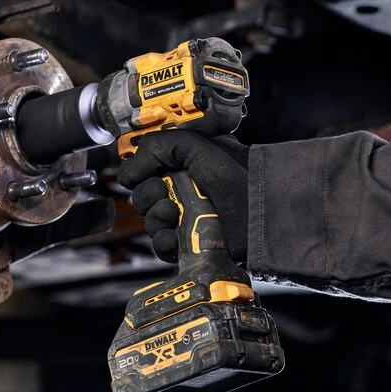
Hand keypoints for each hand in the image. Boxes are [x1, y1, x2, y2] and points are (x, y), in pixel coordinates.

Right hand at [116, 132, 249, 263]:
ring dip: (155, 218)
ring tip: (174, 215)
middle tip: (164, 193)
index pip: (144, 170)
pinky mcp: (189, 244)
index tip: (145, 172)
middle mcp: (182, 191)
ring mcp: (185, 218)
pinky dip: (163, 242)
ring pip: (149, 221)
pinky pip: (161, 246)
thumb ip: (159, 146)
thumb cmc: (238, 176)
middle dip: (147, 195)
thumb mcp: (198, 145)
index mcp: (183, 166)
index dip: (139, 172)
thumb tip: (129, 168)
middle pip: (142, 196)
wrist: (261, 214)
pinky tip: (173, 237)